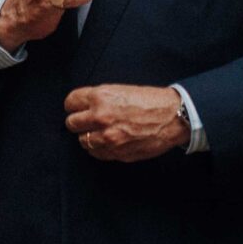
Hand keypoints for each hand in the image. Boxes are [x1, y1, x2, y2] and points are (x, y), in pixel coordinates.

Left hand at [63, 84, 188, 162]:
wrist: (172, 117)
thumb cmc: (150, 101)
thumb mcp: (120, 90)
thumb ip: (99, 99)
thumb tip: (83, 107)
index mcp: (100, 97)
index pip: (70, 102)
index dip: (74, 104)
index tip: (77, 107)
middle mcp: (101, 118)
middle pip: (72, 123)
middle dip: (78, 121)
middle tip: (87, 120)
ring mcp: (108, 138)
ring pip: (82, 141)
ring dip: (89, 136)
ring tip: (100, 131)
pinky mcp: (116, 153)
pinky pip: (96, 153)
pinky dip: (99, 148)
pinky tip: (108, 141)